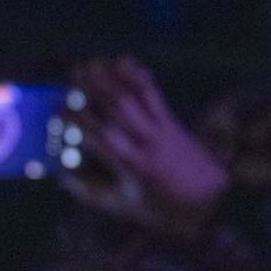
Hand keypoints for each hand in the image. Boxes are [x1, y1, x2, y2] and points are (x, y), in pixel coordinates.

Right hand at [70, 57, 229, 231]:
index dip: (79, 120)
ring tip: (93, 62)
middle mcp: (147, 142)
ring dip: (114, 76)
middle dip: (95, 87)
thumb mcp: (124, 207)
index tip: (59, 109)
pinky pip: (154, 93)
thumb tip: (63, 180)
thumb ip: (92, 193)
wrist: (211, 202)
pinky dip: (138, 76)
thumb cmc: (165, 209)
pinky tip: (125, 62)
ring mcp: (162, 128)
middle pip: (119, 107)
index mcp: (133, 166)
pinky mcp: (172, 120)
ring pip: (137, 96)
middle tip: (73, 72)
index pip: (102, 137)